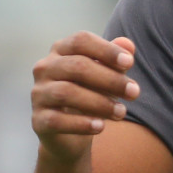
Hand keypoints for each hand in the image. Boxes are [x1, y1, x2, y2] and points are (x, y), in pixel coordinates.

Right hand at [30, 32, 140, 164]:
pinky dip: (81, 124)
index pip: (80, 41)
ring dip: (99, 103)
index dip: (106, 50)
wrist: (72, 132)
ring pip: (66, 93)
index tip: (130, 63)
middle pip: (77, 66)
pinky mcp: (38, 120)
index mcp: (61, 50)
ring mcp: (38, 94)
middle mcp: (45, 68)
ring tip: (121, 112)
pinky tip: (101, 127)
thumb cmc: (91, 93)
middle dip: (110, 79)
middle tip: (134, 92)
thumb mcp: (107, 75)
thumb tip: (128, 45)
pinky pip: (56, 120)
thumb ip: (116, 60)